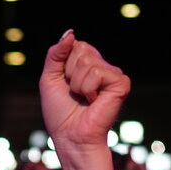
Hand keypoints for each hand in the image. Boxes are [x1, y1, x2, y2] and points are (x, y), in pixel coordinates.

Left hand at [39, 32, 129, 157]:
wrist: (70, 137)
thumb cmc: (60, 113)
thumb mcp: (49, 79)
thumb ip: (55, 54)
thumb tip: (71, 32)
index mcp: (87, 65)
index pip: (74, 45)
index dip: (63, 65)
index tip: (65, 84)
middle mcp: (102, 66)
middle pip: (81, 49)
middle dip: (69, 73)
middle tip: (74, 93)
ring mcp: (113, 74)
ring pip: (86, 62)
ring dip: (77, 84)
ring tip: (83, 99)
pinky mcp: (121, 83)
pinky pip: (96, 73)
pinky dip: (87, 89)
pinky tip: (94, 101)